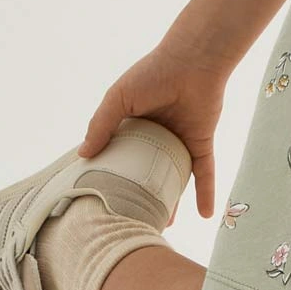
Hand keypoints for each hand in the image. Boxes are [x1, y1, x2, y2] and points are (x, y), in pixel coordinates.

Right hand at [78, 39, 228, 221]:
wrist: (193, 61)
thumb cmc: (152, 73)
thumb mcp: (118, 99)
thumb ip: (101, 125)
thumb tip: (83, 156)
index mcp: (133, 126)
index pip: (118, 156)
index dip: (109, 174)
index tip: (98, 197)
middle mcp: (156, 138)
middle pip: (146, 173)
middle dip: (139, 196)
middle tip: (128, 220)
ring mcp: (179, 142)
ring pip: (174, 180)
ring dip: (169, 202)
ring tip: (159, 228)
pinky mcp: (202, 143)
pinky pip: (205, 173)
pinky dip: (207, 193)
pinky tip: (206, 215)